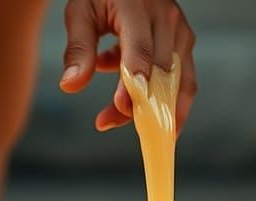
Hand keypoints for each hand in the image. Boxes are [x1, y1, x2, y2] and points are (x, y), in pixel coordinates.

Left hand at [59, 0, 196, 132]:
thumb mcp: (81, 12)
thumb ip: (78, 49)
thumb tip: (70, 85)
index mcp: (137, 4)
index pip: (140, 51)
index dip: (132, 85)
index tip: (120, 108)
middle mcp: (165, 17)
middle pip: (158, 74)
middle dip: (136, 105)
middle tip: (107, 121)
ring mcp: (180, 30)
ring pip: (178, 84)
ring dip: (158, 112)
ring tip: (140, 132)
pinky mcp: (185, 42)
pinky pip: (183, 82)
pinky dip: (166, 102)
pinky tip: (142, 112)